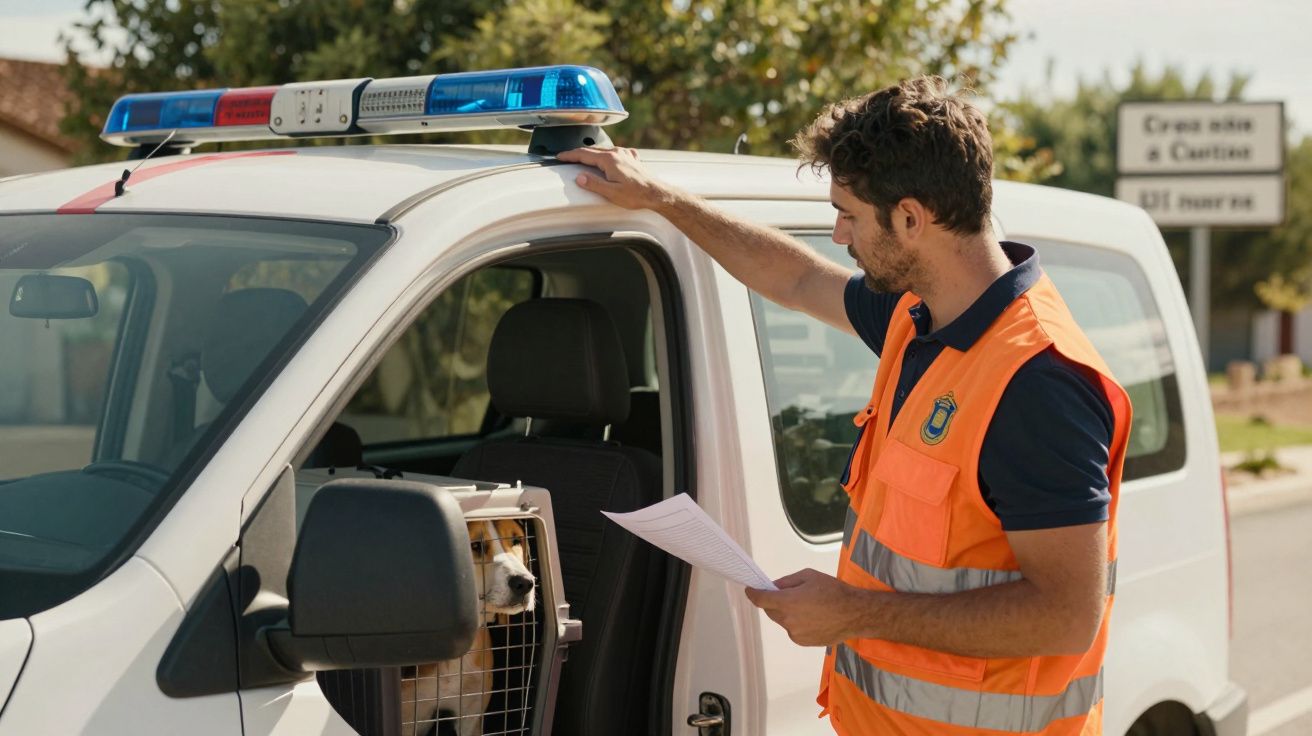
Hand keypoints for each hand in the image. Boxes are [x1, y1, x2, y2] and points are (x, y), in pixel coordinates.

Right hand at [555, 146, 677, 210]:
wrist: (657, 194)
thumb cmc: (636, 195)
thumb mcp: (611, 193)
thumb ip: (594, 184)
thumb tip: (579, 177)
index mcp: (609, 160)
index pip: (584, 154)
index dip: (570, 155)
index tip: (560, 156)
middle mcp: (617, 153)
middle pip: (593, 151)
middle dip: (578, 154)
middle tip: (567, 158)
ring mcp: (626, 154)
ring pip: (604, 150)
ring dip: (592, 154)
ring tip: (584, 158)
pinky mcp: (633, 159)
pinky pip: (616, 153)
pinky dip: (607, 155)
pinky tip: (608, 158)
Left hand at [745, 568, 871, 646]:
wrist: (854, 614)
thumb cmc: (833, 591)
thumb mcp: (809, 576)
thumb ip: (787, 582)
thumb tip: (774, 587)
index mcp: (787, 602)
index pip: (761, 600)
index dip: (752, 593)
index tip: (750, 590)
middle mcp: (788, 620)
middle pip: (770, 611)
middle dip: (773, 602)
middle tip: (787, 594)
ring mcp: (795, 634)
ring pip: (782, 621)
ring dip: (786, 613)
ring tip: (807, 606)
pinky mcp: (803, 642)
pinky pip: (793, 630)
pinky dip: (796, 623)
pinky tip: (813, 617)